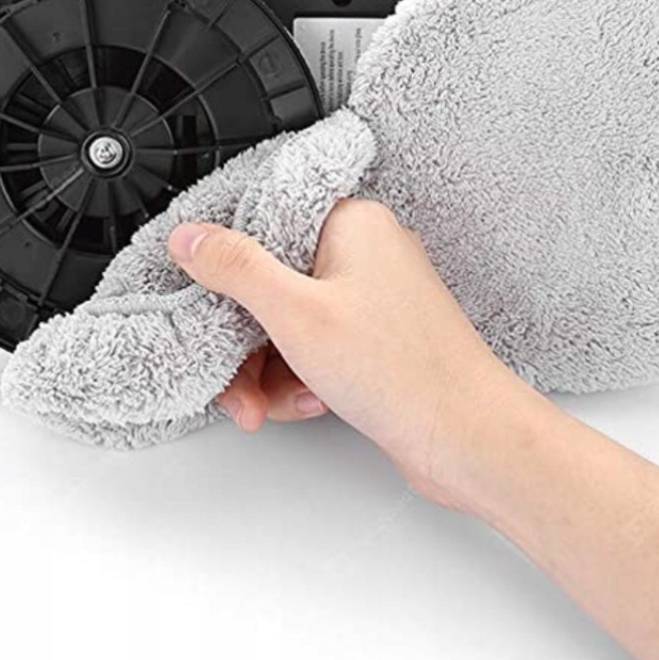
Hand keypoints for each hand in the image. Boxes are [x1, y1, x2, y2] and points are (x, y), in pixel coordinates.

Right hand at [168, 199, 514, 504]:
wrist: (468, 436)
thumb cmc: (403, 369)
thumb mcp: (296, 313)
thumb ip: (236, 268)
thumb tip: (190, 237)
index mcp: (352, 223)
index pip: (265, 224)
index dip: (227, 266)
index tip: (204, 298)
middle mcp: (365, 253)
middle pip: (273, 284)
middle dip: (245, 342)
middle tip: (233, 379)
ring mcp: (373, 298)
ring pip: (291, 324)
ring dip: (270, 369)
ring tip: (269, 403)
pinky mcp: (376, 340)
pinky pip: (317, 349)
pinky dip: (301, 378)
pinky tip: (308, 404)